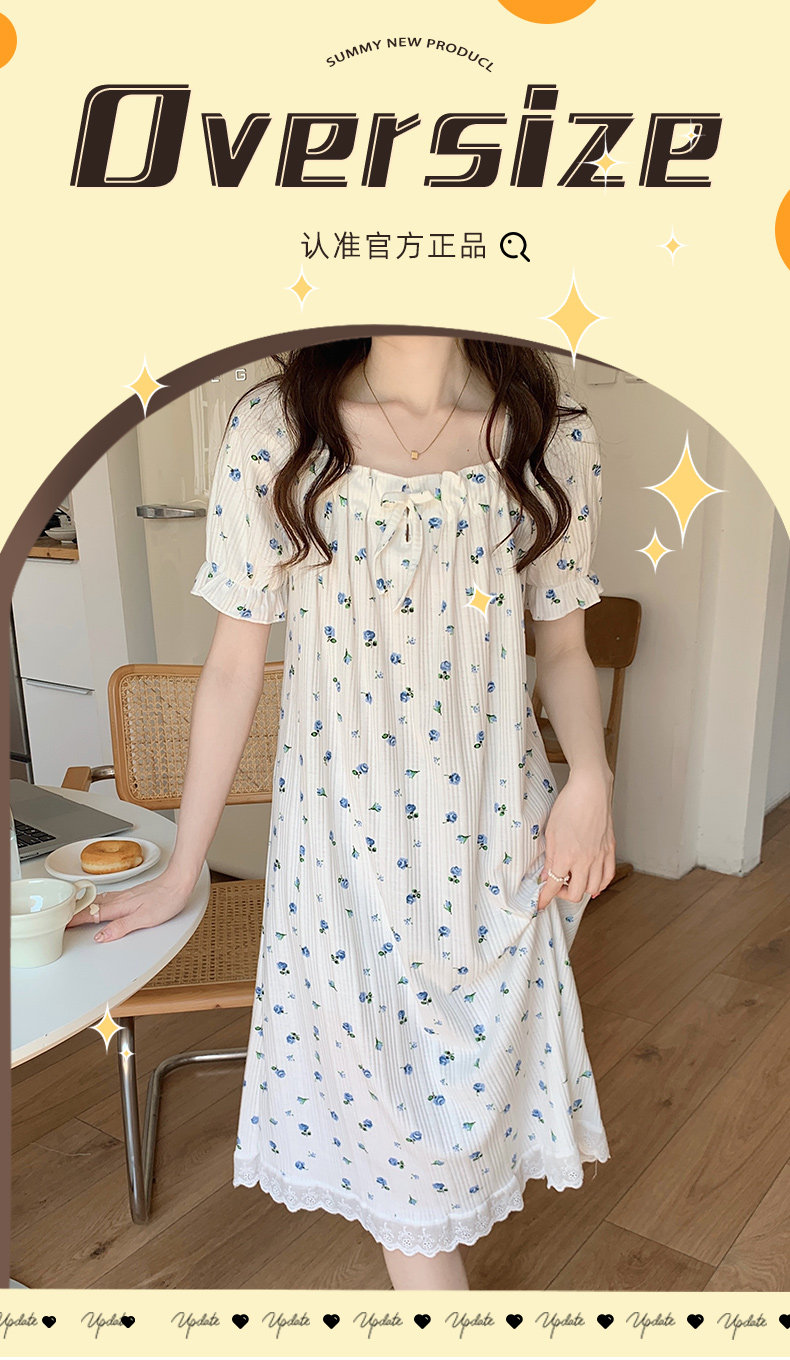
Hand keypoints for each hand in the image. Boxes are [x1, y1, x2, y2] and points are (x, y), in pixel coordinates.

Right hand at [65, 869, 193, 942]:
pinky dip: (98, 899)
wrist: (180, 881)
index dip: (76, 920)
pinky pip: (108, 897)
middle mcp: (120, 899)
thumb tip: (101, 937)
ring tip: (74, 909)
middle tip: (61, 917)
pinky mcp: (133, 893)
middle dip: (75, 911)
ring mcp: (126, 895)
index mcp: (120, 906)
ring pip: (99, 900)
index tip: (62, 924)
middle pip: (92, 906)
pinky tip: (100, 901)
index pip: (92, 914)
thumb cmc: (166, 899)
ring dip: (85, 904)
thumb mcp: (144, 919)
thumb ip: (121, 927)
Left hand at [535, 768, 615, 912]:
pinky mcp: (610, 850)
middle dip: (563, 895)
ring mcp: (599, 856)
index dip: (545, 899)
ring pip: (593, 888)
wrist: (590, 790)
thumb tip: (546, 875)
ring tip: (573, 882)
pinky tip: (593, 883)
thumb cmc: (568, 806)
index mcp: (565, 855)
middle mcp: (584, 860)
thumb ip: (549, 857)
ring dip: (581, 890)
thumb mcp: (550, 832)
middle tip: (556, 887)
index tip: (540, 904)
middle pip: (576, 893)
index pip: (553, 887)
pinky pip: (608, 876)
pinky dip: (600, 885)